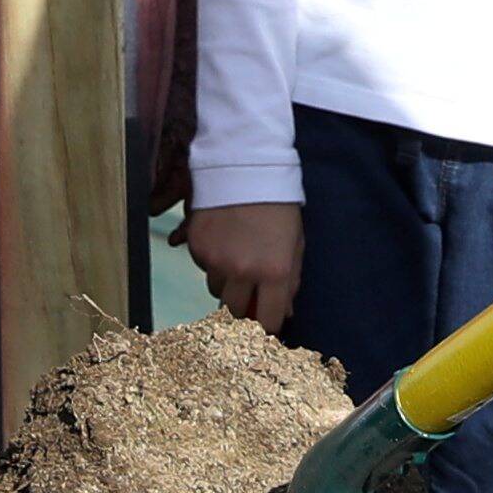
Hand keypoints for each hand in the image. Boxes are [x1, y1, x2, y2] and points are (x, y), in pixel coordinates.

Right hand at [185, 201, 304, 333]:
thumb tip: (285, 313)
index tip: (265, 322)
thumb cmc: (278, 205)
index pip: (267, 321)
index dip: (266, 326)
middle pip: (235, 311)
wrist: (245, 167)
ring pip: (216, 290)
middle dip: (243, 305)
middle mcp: (242, 272)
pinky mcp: (196, 247)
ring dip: (227, 282)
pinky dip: (212, 261)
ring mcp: (216, 261)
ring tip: (237, 255)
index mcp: (274, 273)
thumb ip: (290, 281)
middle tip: (249, 289)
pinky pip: (203, 267)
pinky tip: (223, 239)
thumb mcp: (295, 243)